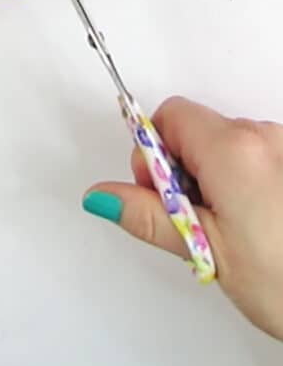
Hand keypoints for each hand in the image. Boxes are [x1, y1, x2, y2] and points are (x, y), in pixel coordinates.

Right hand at [83, 97, 282, 339]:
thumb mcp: (206, 249)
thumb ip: (148, 215)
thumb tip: (103, 196)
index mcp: (233, 149)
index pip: (170, 116)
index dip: (152, 151)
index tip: (157, 191)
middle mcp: (262, 136)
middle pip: (195, 131)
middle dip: (181, 170)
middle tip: (192, 220)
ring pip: (224, 147)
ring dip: (212, 179)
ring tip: (227, 230)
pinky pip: (253, 156)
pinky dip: (241, 182)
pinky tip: (252, 223)